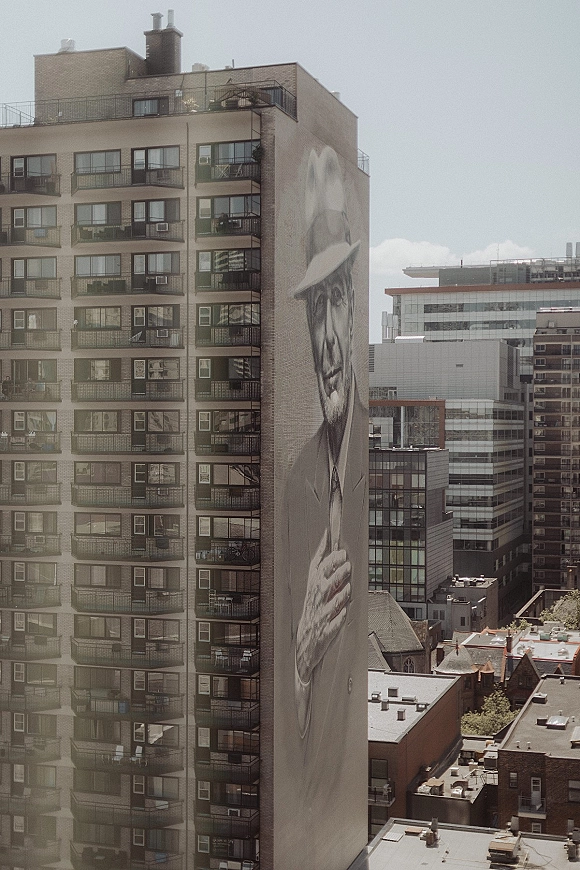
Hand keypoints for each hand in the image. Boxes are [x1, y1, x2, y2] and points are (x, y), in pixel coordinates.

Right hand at [296, 529, 350, 684]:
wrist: (307, 639)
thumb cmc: (314, 605)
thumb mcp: (314, 581)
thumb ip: (321, 559)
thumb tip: (327, 535)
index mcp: (314, 586)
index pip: (320, 571)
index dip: (330, 561)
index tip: (341, 552)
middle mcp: (317, 599)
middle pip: (326, 584)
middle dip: (336, 574)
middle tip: (347, 564)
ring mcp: (321, 615)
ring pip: (330, 603)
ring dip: (339, 595)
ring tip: (348, 587)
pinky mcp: (327, 631)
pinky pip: (332, 624)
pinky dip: (337, 618)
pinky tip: (343, 612)